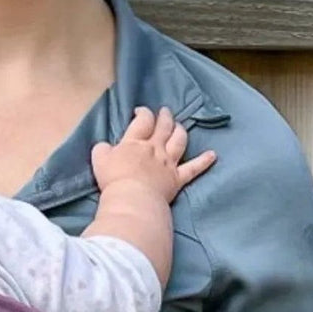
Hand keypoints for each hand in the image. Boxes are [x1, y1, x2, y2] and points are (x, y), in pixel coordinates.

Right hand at [91, 106, 215, 202]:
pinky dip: (204, 162)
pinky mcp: (176, 179)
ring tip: (179, 126)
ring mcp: (168, 163)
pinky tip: (212, 156)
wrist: (132, 199)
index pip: (143, 120)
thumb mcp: (99, 160)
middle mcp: (155, 148)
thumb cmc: (114, 180)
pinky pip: (193, 169)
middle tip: (164, 112)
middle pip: (163, 127)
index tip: (140, 112)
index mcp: (135, 142)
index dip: (143, 113)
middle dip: (164, 117)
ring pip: (179, 141)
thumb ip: (102, 149)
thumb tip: (105, 146)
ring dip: (180, 131)